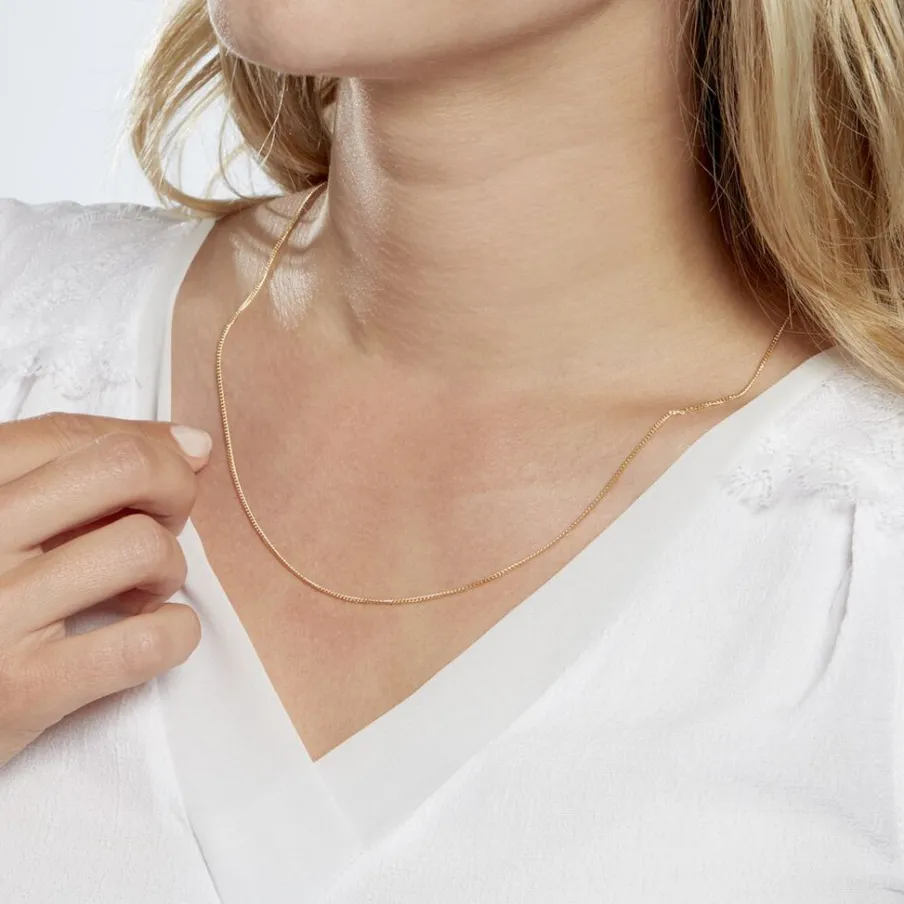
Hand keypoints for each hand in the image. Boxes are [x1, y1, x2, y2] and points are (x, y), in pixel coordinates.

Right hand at [0, 412, 211, 766]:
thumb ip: (71, 474)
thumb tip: (193, 443)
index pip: (70, 433)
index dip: (145, 443)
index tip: (176, 464)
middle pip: (124, 468)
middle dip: (173, 488)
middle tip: (168, 521)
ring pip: (142, 546)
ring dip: (170, 567)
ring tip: (146, 589)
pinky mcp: (22, 690)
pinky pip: (147, 640)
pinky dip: (177, 633)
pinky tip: (160, 634)